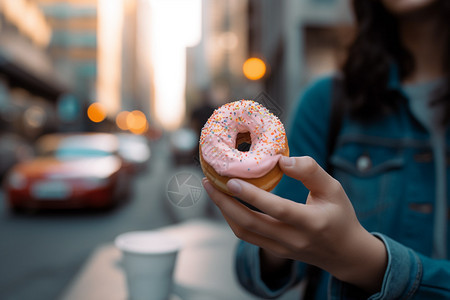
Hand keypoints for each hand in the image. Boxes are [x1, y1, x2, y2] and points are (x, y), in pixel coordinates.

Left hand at [202, 156, 386, 292]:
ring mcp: (282, 249)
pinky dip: (233, 218)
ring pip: (244, 232)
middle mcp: (294, 240)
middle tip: (208, 182)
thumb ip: (310, 171)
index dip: (252, 196)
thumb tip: (281, 159)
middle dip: (224, 203)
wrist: (344, 253)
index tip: (231, 180)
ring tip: (212, 189)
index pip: (277, 209)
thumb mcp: (334, 189)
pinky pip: (248, 236)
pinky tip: (227, 202)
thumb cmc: (340, 216)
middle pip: (250, 224)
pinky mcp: (274, 251)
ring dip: (225, 211)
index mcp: (312, 223)